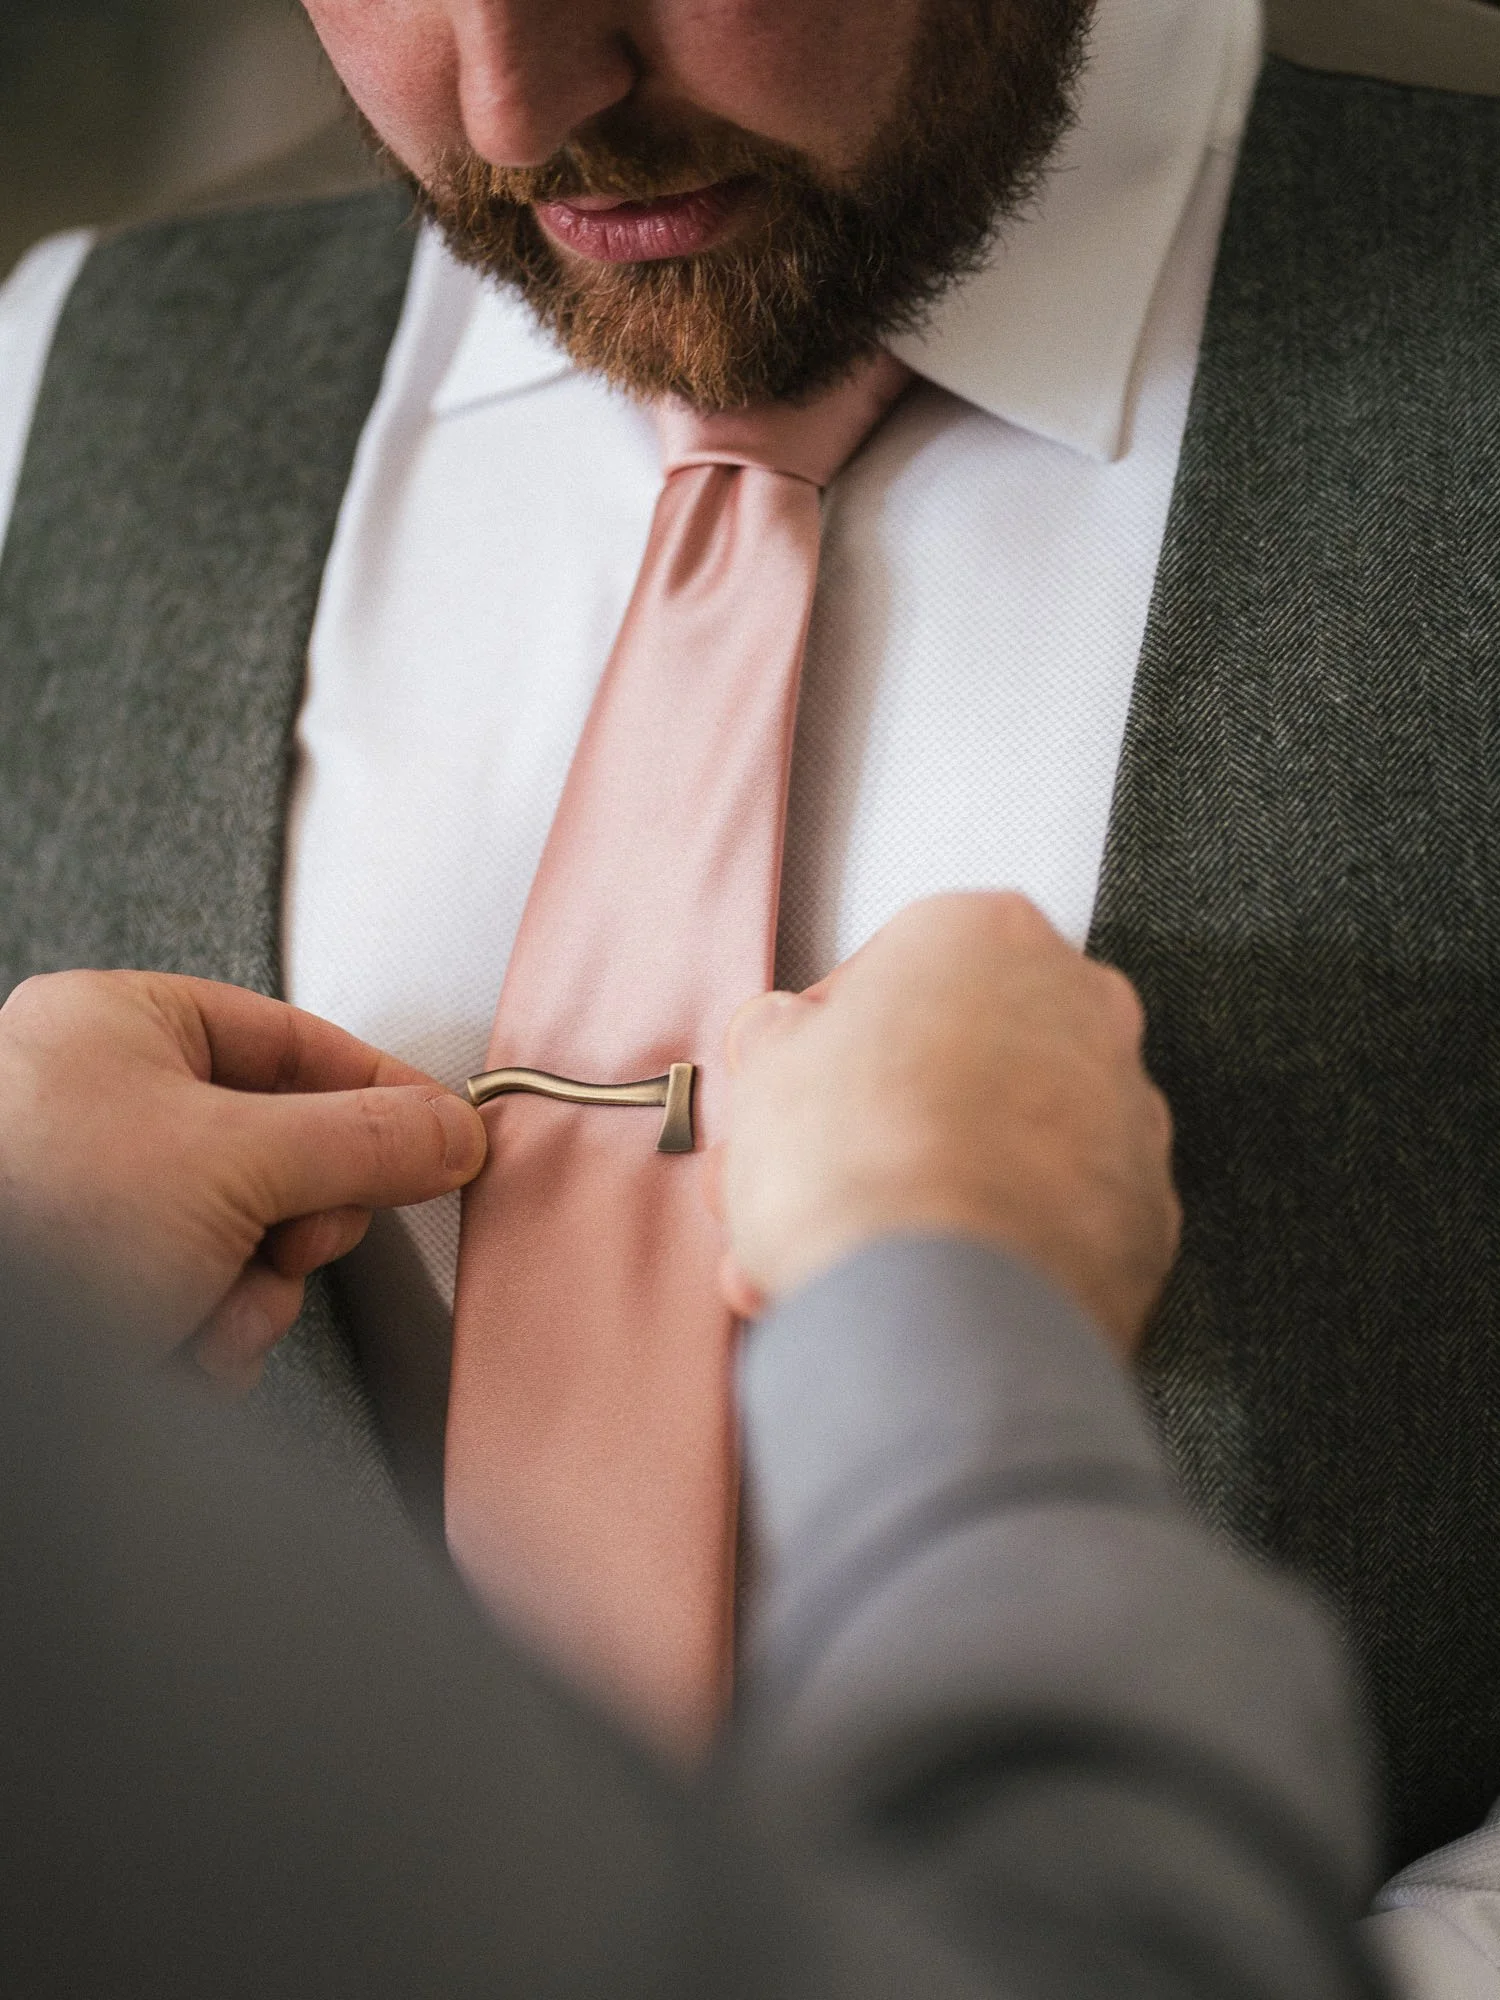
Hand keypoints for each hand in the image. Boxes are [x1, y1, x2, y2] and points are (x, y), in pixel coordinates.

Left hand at [0, 971, 486, 1389]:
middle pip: (278, 1148)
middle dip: (296, 1224)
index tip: (442, 1135)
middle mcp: (100, 1101)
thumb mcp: (233, 1162)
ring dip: (253, 1292)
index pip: (291, 1040)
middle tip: (292, 1242)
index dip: (377, 1090)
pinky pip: (198, 1291)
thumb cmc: (36, 1221)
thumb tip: (450, 1133)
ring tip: (211, 1313)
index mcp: (117, 1026)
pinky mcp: (89, 1277)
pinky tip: (178, 1346)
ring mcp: (92, 1195)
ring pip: (244, 1235)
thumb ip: (362, 1141)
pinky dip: (207, 1329)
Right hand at [719, 894, 1178, 1357]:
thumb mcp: (765, 1074)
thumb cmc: (856, 1163)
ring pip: (1020, 1130)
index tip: (807, 1076)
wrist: (937, 1304)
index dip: (837, 1029)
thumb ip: (781, 1038)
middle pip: (970, 1045)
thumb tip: (783, 1037)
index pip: (899, 961)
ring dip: (951, 1173)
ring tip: (871, 1238)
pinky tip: (938, 1277)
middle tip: (828, 1163)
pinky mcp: (1148, 1209)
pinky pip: (1061, 1209)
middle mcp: (1080, 1001)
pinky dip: (1010, 1235)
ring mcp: (1128, 1107)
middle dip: (896, 1105)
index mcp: (983, 934)